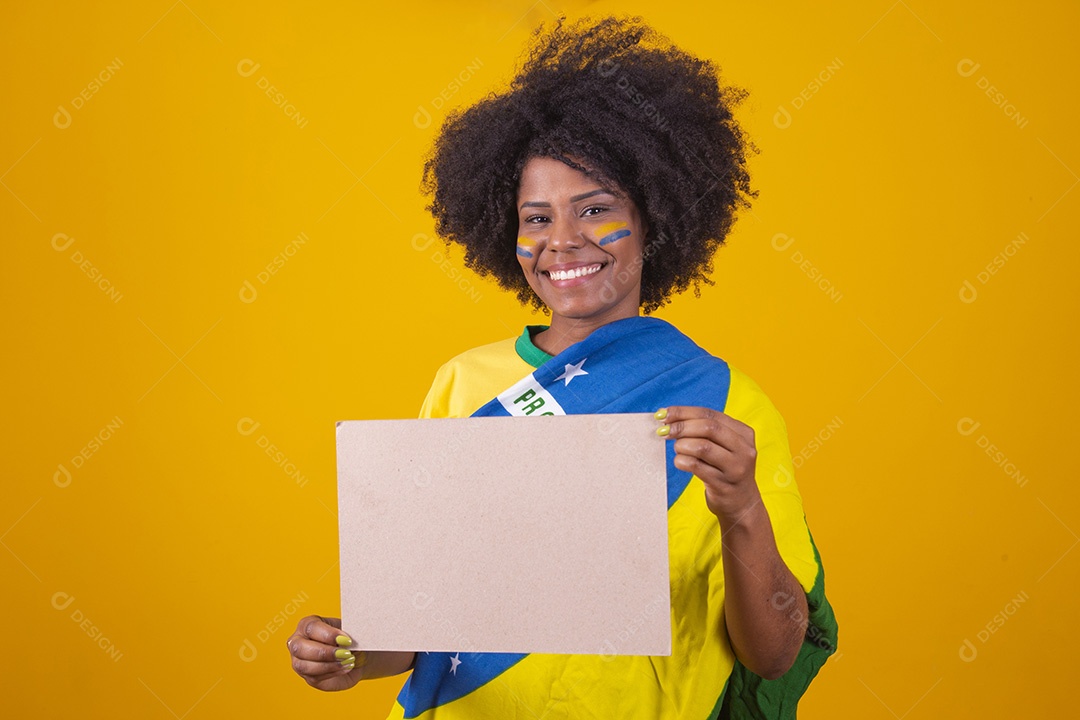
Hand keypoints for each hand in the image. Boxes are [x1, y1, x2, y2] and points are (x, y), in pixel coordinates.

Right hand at [287, 615, 362, 691]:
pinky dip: (333, 672)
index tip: (346, 640)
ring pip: (304, 666)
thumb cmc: (349, 639)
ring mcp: (299, 661)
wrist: (356, 656)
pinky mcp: (307, 677)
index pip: (311, 627)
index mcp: (307, 624)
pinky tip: (346, 667)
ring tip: (348, 661)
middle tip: (345, 653)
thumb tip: (346, 639)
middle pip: (300, 648)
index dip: (329, 635)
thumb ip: (345, 631)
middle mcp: (297, 641)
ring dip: (329, 665)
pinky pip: (315, 677)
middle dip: (325, 652)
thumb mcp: (349, 631)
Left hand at [655, 406, 760, 525]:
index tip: (664, 413)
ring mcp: (735, 468)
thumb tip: (669, 418)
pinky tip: (679, 461)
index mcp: (743, 433)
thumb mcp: (724, 446)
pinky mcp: (723, 485)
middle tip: (664, 431)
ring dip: (682, 445)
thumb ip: (704, 431)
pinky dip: (682, 461)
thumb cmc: (725, 469)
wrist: (742, 503)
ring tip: (677, 449)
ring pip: (703, 447)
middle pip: (708, 428)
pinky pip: (696, 467)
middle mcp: (743, 449)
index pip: (710, 414)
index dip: (684, 412)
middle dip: (681, 426)